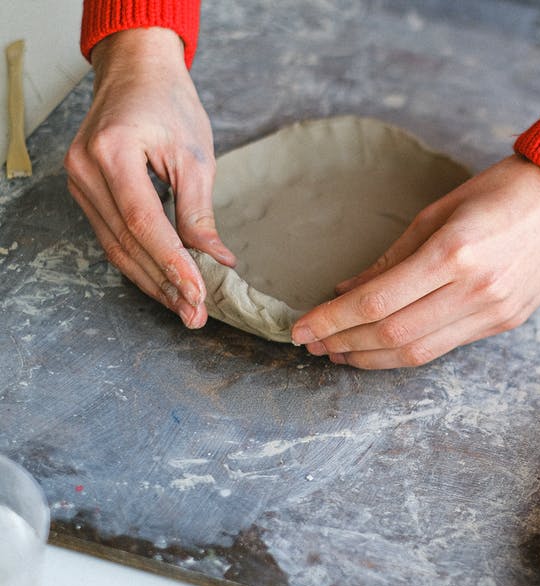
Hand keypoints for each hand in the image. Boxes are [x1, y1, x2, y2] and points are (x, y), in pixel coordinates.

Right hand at [65, 28, 234, 327]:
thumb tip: (215, 260)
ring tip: (184, 308)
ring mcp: (77, 180)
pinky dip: (139, 260)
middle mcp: (85, 170)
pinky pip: (110, 234)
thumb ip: (199, 211)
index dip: (172, 264)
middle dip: (163, 283)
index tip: (198, 295)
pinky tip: (164, 282)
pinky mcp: (84, 189)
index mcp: (112, 153)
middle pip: (125, 242)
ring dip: (151, 280)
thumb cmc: (170, 104)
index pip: (144, 223)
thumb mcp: (195, 156)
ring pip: (114, 245)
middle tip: (195, 315)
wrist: (137, 71)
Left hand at [291, 155, 539, 368]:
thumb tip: (348, 290)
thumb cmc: (504, 191)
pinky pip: (446, 346)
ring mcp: (494, 311)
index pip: (378, 301)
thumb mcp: (439, 210)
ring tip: (340, 353)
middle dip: (345, 343)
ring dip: (372, 357)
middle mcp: (475, 289)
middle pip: (394, 335)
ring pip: (419, 351)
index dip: (333, 320)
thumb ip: (394, 256)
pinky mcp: (506, 323)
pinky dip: (407, 351)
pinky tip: (383, 346)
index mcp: (455, 252)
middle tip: (313, 345)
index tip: (301, 327)